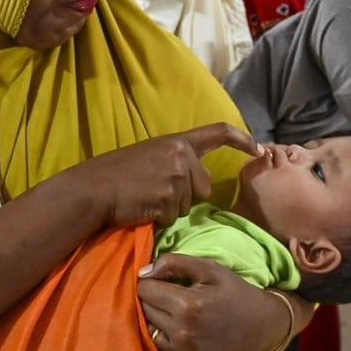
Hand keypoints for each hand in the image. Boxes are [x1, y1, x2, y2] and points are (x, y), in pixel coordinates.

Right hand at [71, 123, 260, 228]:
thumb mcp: (151, 157)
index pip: (218, 132)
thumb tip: (204, 177)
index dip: (242, 139)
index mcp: (177, 141)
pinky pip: (176, 217)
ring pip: (190, 203)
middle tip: (156, 192)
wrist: (92, 190)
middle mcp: (181, 155)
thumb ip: (179, 162)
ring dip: (172, 207)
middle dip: (187, 195)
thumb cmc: (117, 175)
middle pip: (204, 186)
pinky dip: (161, 218)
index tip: (258, 148)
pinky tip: (143, 208)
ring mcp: (176, 176)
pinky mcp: (169, 198)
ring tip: (146, 198)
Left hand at [138, 253, 284, 350]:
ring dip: (156, 317)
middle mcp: (181, 332)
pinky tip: (181, 328)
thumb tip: (143, 272)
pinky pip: (157, 344)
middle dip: (155, 298)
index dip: (155, 280)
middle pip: (143, 307)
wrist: (257, 327)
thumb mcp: (210, 268)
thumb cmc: (233, 292)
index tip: (170, 280)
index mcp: (188, 305)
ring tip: (177, 312)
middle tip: (176, 295)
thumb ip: (174, 263)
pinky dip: (164, 334)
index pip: (145, 288)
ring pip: (146, 327)